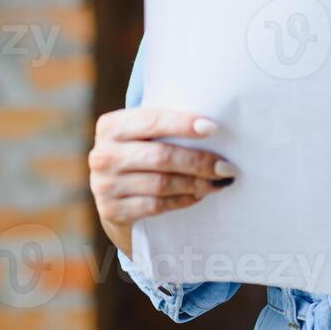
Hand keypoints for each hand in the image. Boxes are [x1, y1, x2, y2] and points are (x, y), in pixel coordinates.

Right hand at [88, 108, 235, 254]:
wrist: (110, 192)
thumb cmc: (139, 153)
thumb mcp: (141, 135)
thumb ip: (164, 127)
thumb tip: (210, 129)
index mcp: (111, 126)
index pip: (153, 120)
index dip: (183, 124)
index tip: (213, 128)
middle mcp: (103, 155)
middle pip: (161, 156)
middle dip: (199, 161)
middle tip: (227, 166)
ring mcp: (105, 185)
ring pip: (162, 184)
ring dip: (196, 183)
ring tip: (219, 182)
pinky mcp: (112, 210)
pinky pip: (156, 205)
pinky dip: (183, 200)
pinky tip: (199, 195)